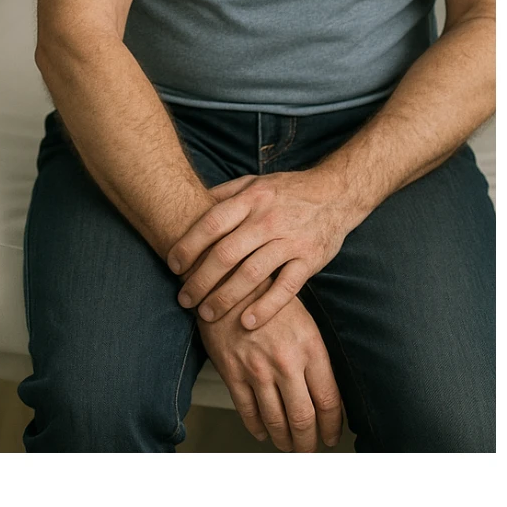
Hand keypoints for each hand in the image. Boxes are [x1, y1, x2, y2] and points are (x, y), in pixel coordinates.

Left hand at [169, 171, 355, 330]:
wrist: (334, 194)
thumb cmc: (286, 191)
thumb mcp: (253, 183)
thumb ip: (223, 195)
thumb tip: (189, 204)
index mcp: (251, 199)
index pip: (212, 223)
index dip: (188, 245)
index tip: (172, 265)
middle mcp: (267, 220)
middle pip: (226, 253)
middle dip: (201, 279)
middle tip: (184, 298)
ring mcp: (289, 241)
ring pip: (252, 274)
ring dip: (226, 297)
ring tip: (206, 314)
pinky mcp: (309, 260)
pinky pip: (285, 288)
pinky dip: (266, 307)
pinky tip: (247, 322)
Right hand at [197, 285, 343, 452]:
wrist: (228, 276)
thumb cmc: (268, 293)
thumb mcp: (304, 318)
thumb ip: (315, 356)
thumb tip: (328, 394)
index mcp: (310, 347)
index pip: (329, 402)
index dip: (333, 427)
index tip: (332, 436)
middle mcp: (285, 361)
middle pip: (304, 419)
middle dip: (309, 442)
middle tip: (310, 449)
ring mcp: (257, 368)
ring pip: (276, 421)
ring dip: (285, 440)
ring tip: (288, 444)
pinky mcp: (232, 372)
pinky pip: (248, 412)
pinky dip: (257, 428)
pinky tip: (263, 431)